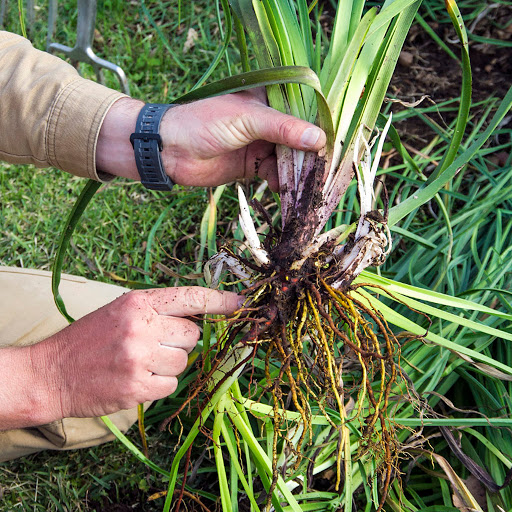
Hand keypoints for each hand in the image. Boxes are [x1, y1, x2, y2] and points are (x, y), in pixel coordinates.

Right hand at [27, 287, 240, 421]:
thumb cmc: (89, 338)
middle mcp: (142, 327)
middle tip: (155, 344)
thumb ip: (158, 310)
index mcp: (138, 303)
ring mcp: (140, 359)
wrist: (51, 372)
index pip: (191, 297)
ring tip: (141, 362)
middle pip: (193, 334)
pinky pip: (172, 385)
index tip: (241, 303)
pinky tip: (137, 378)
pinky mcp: (137, 387)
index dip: (220, 300)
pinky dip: (160, 384)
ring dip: (169, 364)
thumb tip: (201, 316)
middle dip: (181, 341)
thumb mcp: (121, 311)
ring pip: (184, 361)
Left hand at [97, 91, 325, 190]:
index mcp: (268, 98)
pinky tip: (284, 190)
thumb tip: (320, 140)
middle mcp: (268, 121)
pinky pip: (275, 175)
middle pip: (299, 138)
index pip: (303, 110)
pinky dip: (281, 183)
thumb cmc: (204, 123)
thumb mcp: (247, 120)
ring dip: (298, 172)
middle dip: (311, 155)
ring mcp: (261, 144)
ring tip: (308, 185)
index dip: (320, 125)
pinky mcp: (252, 166)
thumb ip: (283, 129)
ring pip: (289, 159)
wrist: (170, 150)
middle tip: (325, 171)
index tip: (337, 143)